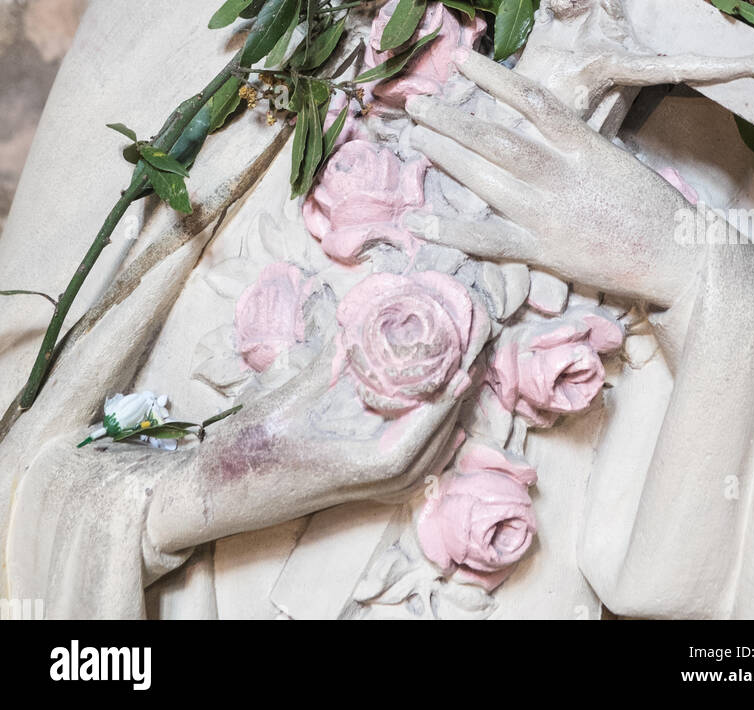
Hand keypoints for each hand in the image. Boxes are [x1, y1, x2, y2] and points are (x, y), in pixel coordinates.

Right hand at [147, 336, 476, 554]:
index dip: (450, 390)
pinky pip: (414, 455)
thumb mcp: (291, 397)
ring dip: (448, 405)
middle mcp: (377, 483)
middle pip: (439, 437)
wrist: (215, 496)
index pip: (427, 428)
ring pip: (432, 448)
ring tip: (462, 360)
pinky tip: (434, 398)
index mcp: (366, 466)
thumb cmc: (248, 452)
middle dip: (458, 389)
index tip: (467, 355)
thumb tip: (365, 320)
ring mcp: (372, 487)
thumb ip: (333, 364)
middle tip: (475, 340)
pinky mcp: (364, 482)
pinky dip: (430, 424)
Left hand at [404, 49, 704, 308]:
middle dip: (451, 118)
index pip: (531, 100)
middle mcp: (560, 175)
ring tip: (416, 136)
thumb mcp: (614, 159)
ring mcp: (548, 214)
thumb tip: (538, 126)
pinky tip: (419, 220)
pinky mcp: (543, 251)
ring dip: (445, 155)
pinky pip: (488, 239)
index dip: (493, 76)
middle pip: (495, 138)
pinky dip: (451, 229)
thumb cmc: (652, 207)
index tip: (463, 60)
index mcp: (583, 146)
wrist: (680, 256)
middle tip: (417, 103)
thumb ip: (574, 145)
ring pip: (484, 178)